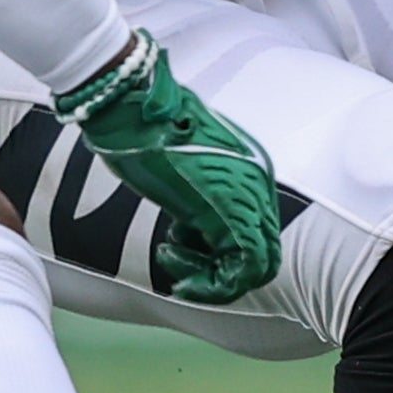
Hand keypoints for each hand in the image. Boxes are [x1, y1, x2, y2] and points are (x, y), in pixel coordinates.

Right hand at [57, 33, 282, 304]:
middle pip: (260, 248)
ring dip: (210, 278)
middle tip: (172, 255)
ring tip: (168, 256)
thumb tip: (186, 213)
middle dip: (214, 264)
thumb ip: (194, 185)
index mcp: (248, 164)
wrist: (132, 106)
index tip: (174, 240)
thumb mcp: (177, 157)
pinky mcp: (235, 214)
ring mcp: (251, 198)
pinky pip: (243, 271)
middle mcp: (258, 182)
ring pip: (258, 266)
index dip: (212, 243)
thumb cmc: (143, 124)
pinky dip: (210, 286)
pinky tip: (172, 266)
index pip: (252, 225)